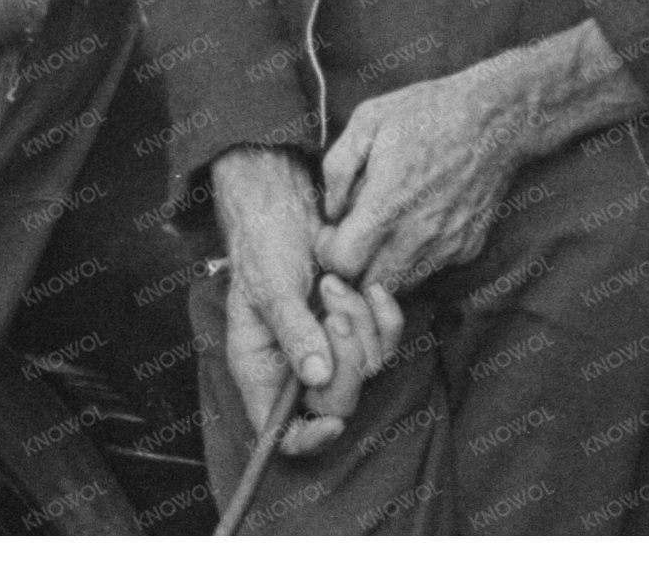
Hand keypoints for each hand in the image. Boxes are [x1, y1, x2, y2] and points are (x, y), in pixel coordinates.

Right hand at [209, 146, 402, 458]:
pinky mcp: (360, 330)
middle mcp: (299, 372)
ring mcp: (333, 352)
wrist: (289, 210)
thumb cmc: (263, 247)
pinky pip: (386, 342)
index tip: (334, 421)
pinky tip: (371, 288)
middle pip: (337, 402)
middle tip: (332, 308)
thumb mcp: (269, 288)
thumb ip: (292, 332)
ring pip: (367, 369)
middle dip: (343, 358)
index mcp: (262, 373)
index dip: (309, 439)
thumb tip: (316, 378)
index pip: (282, 435)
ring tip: (334, 283)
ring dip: (358, 323)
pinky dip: (384, 316)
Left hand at [312, 62, 537, 294]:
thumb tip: (332, 211)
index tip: (333, 228)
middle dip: (351, 267)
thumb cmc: (427, 113)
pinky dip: (415, 259)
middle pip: (367, 286)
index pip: (342, 263)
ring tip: (383, 230)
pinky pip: (430, 270)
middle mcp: (418, 234)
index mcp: (388, 203)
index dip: (328, 250)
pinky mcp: (467, 248)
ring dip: (383, 268)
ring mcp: (446, 246)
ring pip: (401, 286)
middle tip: (353, 234)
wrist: (496, 118)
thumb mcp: (367, 119)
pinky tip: (415, 224)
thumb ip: (338, 168)